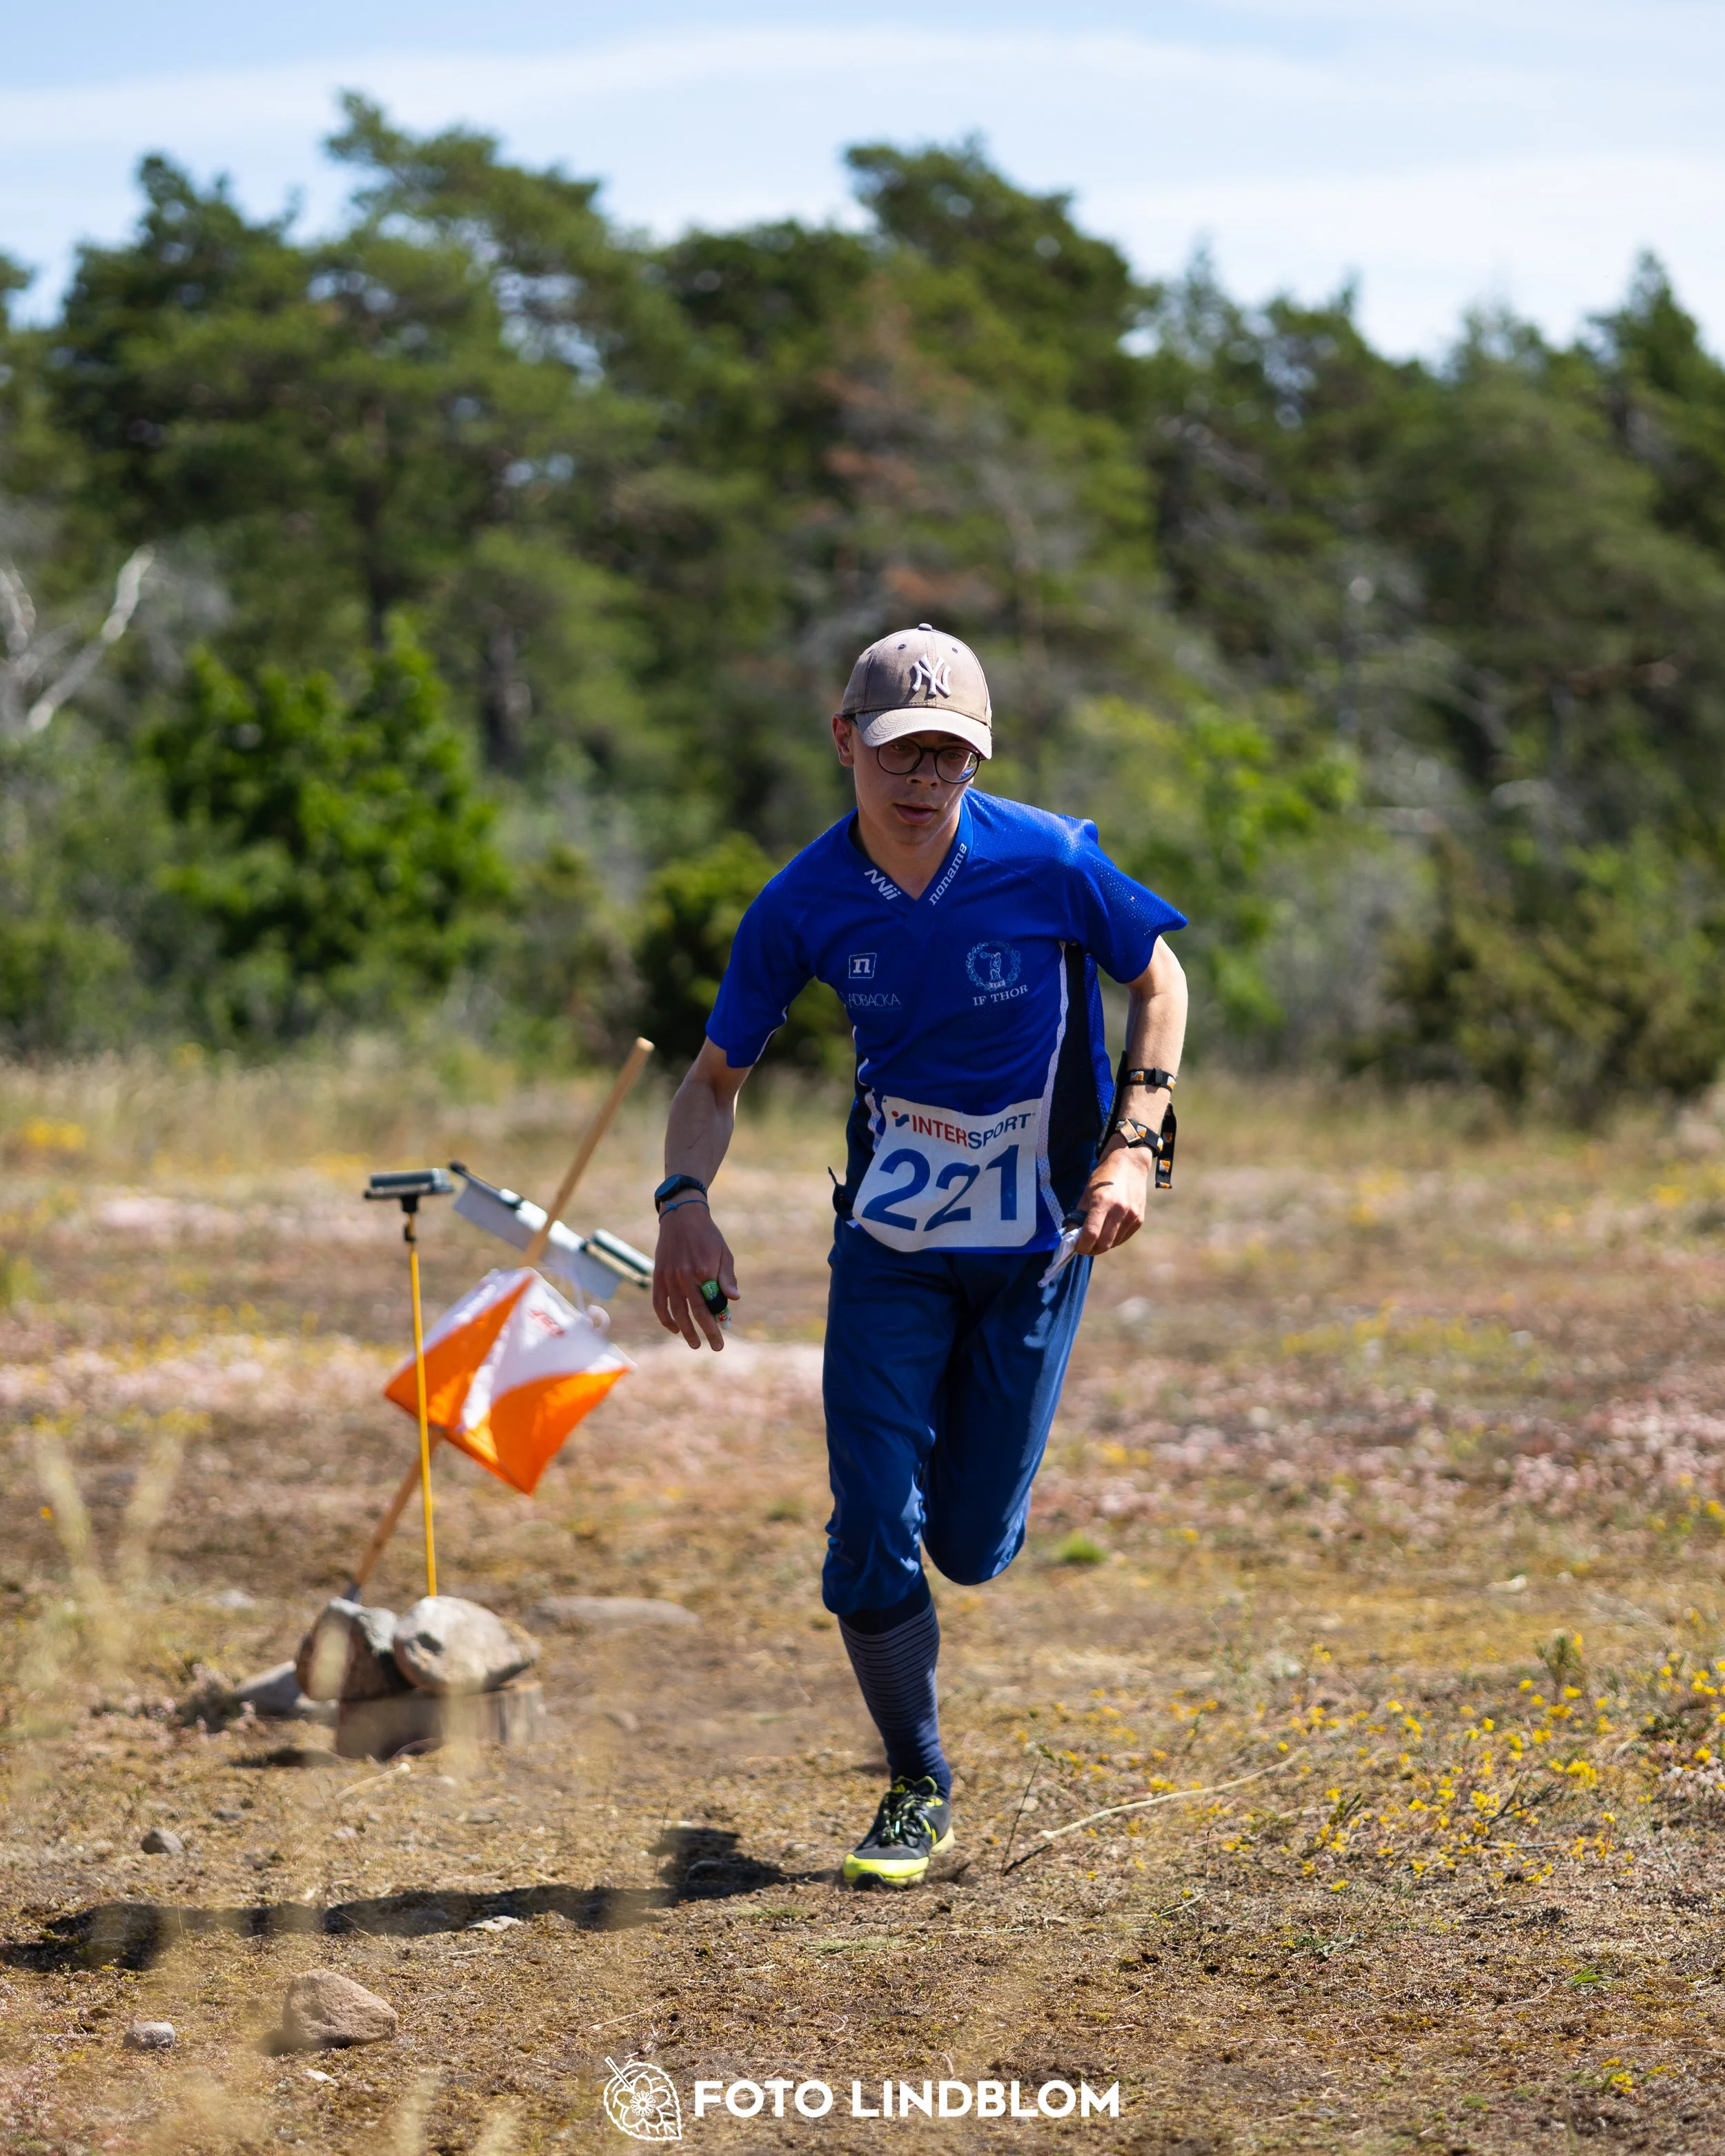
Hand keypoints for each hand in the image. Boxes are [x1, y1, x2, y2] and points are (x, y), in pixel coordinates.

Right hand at [652, 1199, 739, 1350]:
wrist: (681, 1216)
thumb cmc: (707, 1235)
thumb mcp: (723, 1253)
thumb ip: (727, 1277)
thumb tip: (734, 1299)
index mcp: (704, 1271)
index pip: (712, 1305)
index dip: (718, 1322)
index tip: (724, 1335)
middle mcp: (685, 1277)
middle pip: (696, 1312)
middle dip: (706, 1333)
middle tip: (715, 1347)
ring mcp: (669, 1277)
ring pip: (676, 1312)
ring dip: (686, 1330)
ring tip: (694, 1344)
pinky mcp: (658, 1276)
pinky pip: (659, 1303)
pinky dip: (665, 1318)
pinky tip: (674, 1328)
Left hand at [1074, 1142, 1154, 1256]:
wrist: (1130, 1165)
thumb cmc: (1104, 1177)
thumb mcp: (1086, 1192)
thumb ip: (1079, 1215)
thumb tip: (1071, 1235)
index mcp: (1103, 1202)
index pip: (1091, 1234)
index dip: (1081, 1246)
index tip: (1075, 1246)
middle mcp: (1120, 1211)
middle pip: (1103, 1244)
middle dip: (1091, 1249)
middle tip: (1083, 1246)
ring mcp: (1132, 1216)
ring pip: (1113, 1243)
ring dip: (1102, 1245)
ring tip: (1095, 1237)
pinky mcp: (1139, 1220)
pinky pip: (1123, 1238)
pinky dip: (1113, 1239)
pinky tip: (1107, 1231)